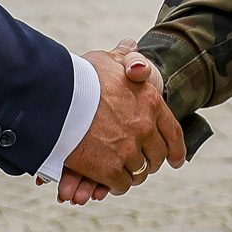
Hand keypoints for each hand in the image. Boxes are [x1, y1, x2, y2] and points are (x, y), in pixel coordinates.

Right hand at [56, 40, 181, 204]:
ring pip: (139, 171)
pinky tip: (110, 183)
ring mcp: (127, 149)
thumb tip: (131, 46)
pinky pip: (120, 183)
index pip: (173, 132)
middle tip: (143, 165)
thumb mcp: (108, 60)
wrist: (55, 96)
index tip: (176, 160)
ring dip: (133, 174)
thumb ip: (124, 58)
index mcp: (150, 101)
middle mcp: (144, 127)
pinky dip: (116, 185)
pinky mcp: (108, 168)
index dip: (176, 149)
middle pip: (156, 155)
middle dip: (151, 161)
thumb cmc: (80, 76)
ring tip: (124, 173)